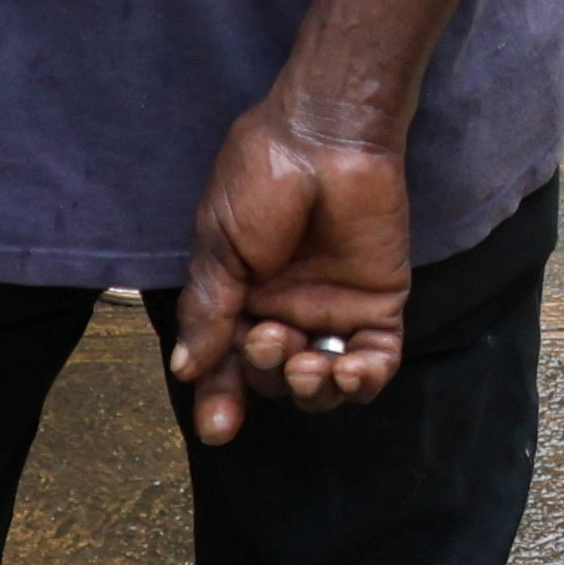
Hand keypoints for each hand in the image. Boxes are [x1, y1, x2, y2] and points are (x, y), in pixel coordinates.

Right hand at [173, 105, 412, 441]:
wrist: (324, 136)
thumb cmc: (261, 178)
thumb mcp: (219, 246)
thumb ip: (208, 312)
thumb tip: (185, 369)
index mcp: (240, 301)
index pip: (227, 366)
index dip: (220, 399)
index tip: (218, 428)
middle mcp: (285, 312)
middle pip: (272, 380)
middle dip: (267, 374)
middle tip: (269, 335)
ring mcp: (333, 312)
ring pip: (322, 384)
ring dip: (312, 389)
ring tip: (307, 361)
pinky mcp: (378, 305)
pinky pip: (376, 363)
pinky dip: (364, 381)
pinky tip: (349, 371)